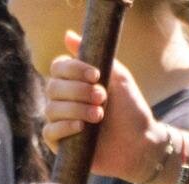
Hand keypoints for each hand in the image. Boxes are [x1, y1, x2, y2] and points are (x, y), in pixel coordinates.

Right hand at [41, 35, 162, 182]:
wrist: (139, 143)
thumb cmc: (130, 109)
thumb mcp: (118, 77)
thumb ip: (96, 56)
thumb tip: (67, 35)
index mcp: (75, 82)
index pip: (58, 67)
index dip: (73, 69)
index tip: (96, 75)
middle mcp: (64, 100)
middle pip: (53, 87)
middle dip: (78, 91)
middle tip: (102, 98)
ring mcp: (60, 121)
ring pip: (51, 108)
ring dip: (76, 109)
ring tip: (99, 115)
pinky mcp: (60, 144)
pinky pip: (49, 131)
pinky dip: (64, 127)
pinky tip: (81, 128)